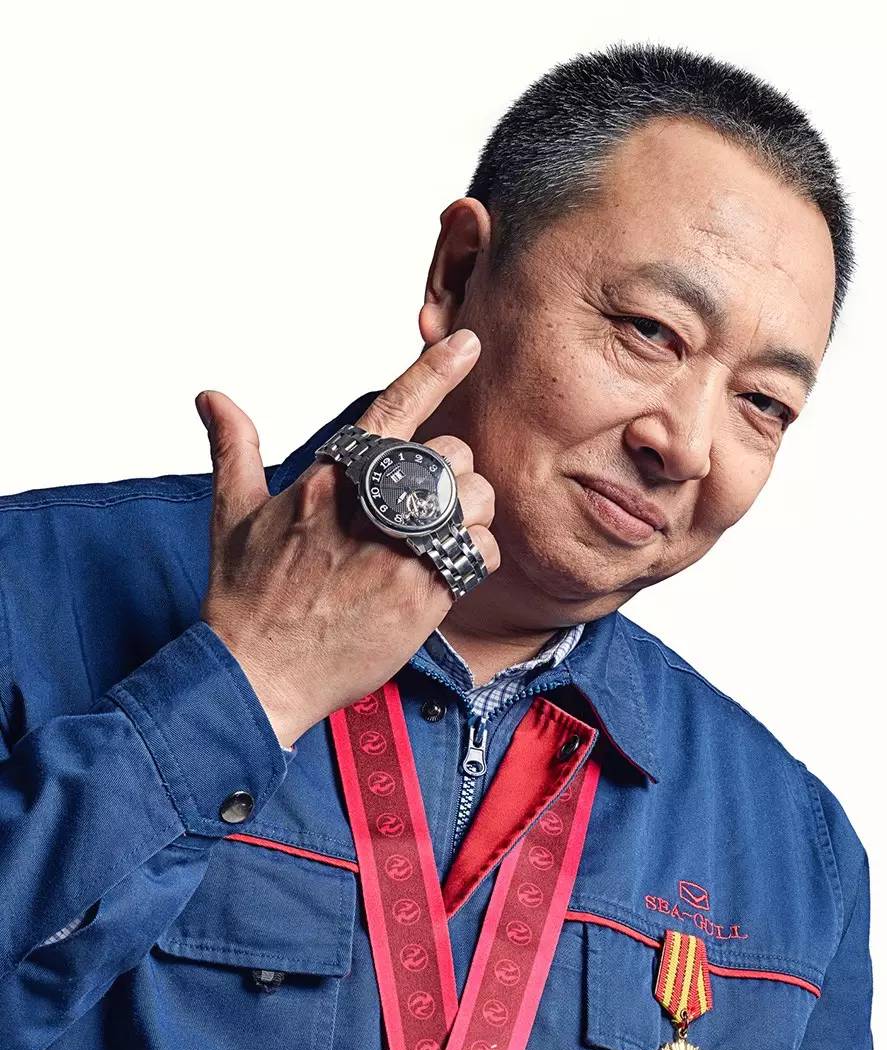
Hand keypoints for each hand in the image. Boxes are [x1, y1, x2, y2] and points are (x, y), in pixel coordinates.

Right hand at [196, 330, 499, 747]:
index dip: (433, 370)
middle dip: (452, 471)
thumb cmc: (245, 600)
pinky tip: (447, 568)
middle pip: (450, 454)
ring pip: (473, 499)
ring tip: (439, 535)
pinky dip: (475, 554)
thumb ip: (234, 449)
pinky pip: (479, 552)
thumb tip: (213, 397)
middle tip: (427, 501)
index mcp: (325, 481)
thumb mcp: (230, 515)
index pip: (390, 411)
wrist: (257, 676)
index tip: (467, 342)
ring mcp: (397, 554)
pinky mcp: (421, 598)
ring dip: (469, 511)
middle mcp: (364, 510)